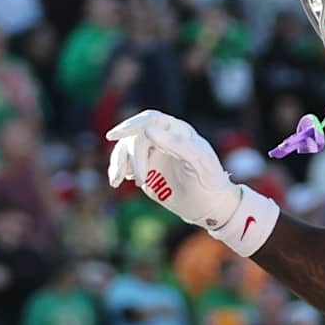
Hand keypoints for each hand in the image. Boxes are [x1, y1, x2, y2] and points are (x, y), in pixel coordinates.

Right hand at [105, 110, 245, 230]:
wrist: (209, 205)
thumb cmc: (210, 180)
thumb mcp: (199, 162)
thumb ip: (177, 144)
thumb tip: (148, 130)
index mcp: (176, 130)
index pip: (150, 119)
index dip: (131, 124)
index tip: (114, 135)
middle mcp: (162, 138)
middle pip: (135, 138)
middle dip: (132, 158)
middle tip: (142, 181)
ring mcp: (152, 154)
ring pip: (125, 150)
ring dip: (118, 164)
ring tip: (117, 181)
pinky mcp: (145, 170)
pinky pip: (124, 165)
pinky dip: (117, 171)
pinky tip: (117, 181)